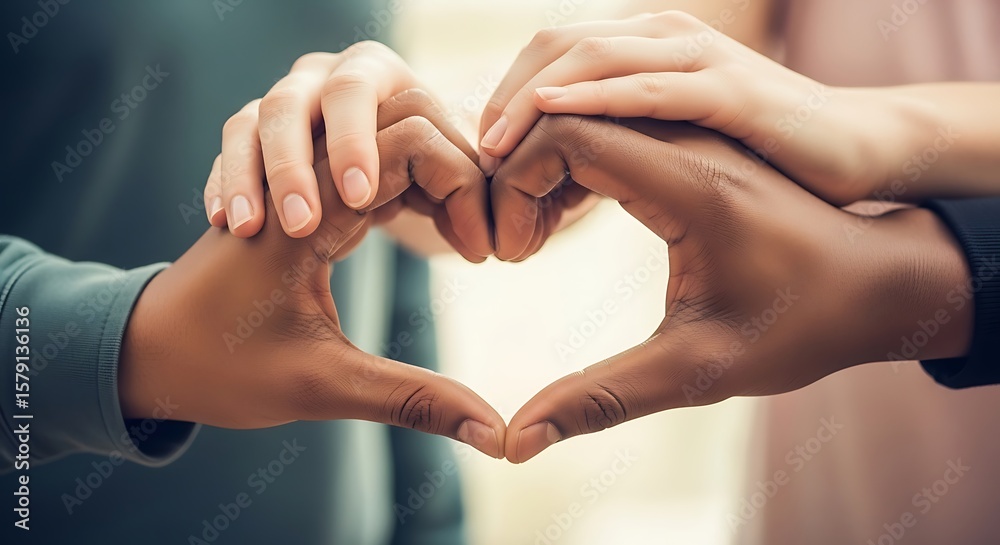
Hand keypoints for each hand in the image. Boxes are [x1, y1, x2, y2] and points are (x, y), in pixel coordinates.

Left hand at [119, 91, 502, 457]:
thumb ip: (414, 401)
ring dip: (434, 179)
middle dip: (457, 178)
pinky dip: (411, 187)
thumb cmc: (220, 368)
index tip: (482, 255)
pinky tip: (429, 229)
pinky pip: (368, 165)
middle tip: (480, 245)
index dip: (462, 189)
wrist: (146, 353)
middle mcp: (302, 175)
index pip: (409, 145)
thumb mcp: (323, 388)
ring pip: (387, 139)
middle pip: (405, 127)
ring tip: (462, 237)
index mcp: (305, 206)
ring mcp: (301, 180)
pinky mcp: (304, 196)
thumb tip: (494, 434)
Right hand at [204, 42, 489, 250]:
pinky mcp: (252, 132)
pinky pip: (227, 150)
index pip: (357, 94)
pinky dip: (224, 182)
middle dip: (293, 166)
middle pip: (291, 104)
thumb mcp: (444, 177)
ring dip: (249, 177)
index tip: (358, 200)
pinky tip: (220, 221)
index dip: (356, 144)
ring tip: (248, 229)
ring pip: (249, 123)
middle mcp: (323, 76)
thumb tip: (484, 244)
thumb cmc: (421, 177)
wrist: (384, 170)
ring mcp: (282, 100)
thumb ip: (462, 197)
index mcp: (378, 73)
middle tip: (301, 225)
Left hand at [480, 11, 920, 205]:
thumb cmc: (759, 159)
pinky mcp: (731, 91)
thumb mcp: (672, 144)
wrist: (855, 155)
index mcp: (650, 49)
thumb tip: (555, 173)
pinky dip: (596, 96)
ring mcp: (700, 58)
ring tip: (494, 146)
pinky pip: (650, 86)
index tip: (485, 153)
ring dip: (534, 99)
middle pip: (559, 47)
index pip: (555, 54)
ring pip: (594, 57)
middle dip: (507, 98)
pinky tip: (554, 113)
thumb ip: (619, 143)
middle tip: (478, 154)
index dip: (509, 97)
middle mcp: (668, 39)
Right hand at [494, 115, 971, 462]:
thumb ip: (601, 401)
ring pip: (586, 117)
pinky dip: (571, 166)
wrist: (883, 282)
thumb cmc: (802, 325)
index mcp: (691, 183)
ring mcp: (695, 131)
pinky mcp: (696, 140)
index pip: (566, 134)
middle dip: (517, 176)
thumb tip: (515, 441)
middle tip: (510, 247)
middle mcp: (692, 138)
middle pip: (566, 116)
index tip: (509, 250)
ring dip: (542, 170)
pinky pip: (612, 128)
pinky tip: (563, 219)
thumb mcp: (697, 372)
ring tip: (531, 238)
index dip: (515, 184)